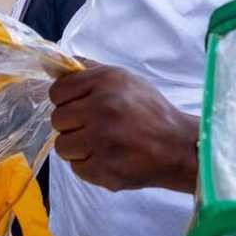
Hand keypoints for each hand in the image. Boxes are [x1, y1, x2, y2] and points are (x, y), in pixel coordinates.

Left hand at [49, 61, 198, 192]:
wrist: (177, 147)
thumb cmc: (150, 111)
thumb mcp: (125, 79)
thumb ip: (91, 71)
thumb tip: (58, 66)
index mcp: (106, 81)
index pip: (58, 91)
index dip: (65, 100)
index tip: (78, 106)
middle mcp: (101, 108)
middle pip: (57, 119)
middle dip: (72, 124)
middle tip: (92, 126)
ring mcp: (101, 140)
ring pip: (62, 145)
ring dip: (77, 147)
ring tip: (99, 144)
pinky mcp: (103, 168)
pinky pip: (76, 167)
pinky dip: (89, 165)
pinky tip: (108, 157)